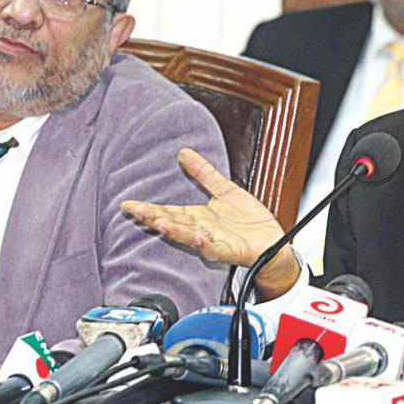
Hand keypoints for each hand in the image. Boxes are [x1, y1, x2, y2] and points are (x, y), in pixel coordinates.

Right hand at [121, 148, 299, 298]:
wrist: (275, 243)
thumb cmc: (249, 222)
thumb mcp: (225, 190)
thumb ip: (204, 173)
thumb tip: (184, 153)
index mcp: (200, 217)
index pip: (169, 211)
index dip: (149, 208)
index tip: (128, 203)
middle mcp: (203, 230)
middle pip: (174, 223)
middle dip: (154, 218)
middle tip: (135, 211)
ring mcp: (216, 241)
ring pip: (190, 237)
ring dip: (175, 231)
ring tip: (160, 222)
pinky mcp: (232, 250)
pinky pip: (217, 249)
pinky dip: (206, 244)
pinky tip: (198, 236)